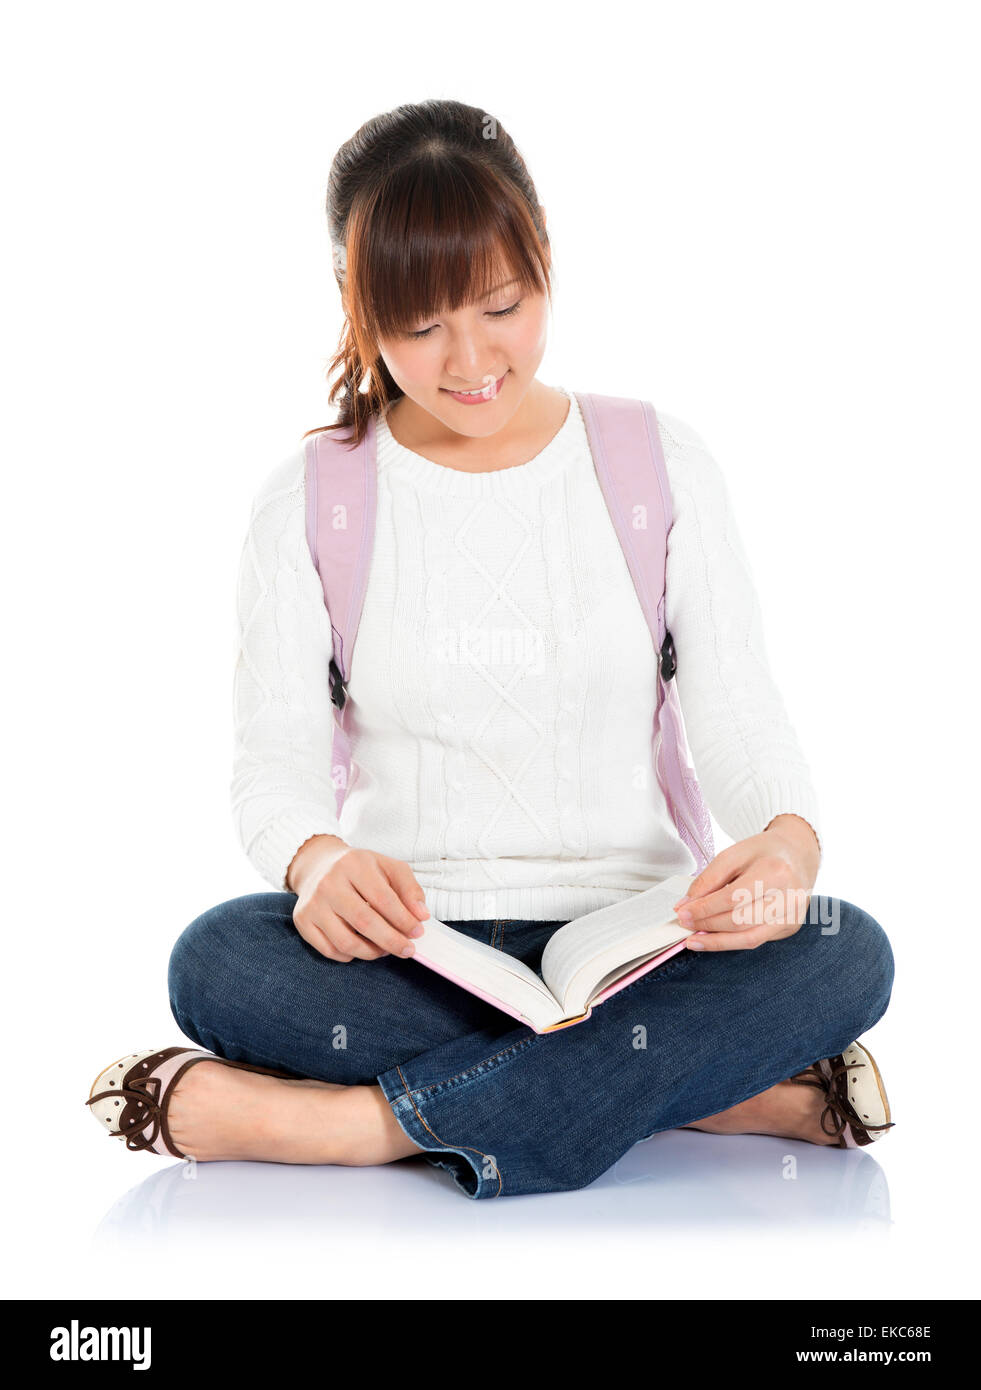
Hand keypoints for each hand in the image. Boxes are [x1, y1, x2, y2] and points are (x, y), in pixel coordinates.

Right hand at [288, 837, 430, 962]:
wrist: (318, 865)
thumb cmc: (359, 869)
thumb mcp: (388, 867)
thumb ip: (409, 888)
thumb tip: (422, 916)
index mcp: (353, 864)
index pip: (383, 899)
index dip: (404, 920)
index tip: (418, 932)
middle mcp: (329, 883)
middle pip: (364, 923)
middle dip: (392, 941)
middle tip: (408, 950)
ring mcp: (312, 904)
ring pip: (346, 942)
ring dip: (372, 952)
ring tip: (386, 949)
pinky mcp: (302, 921)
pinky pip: (329, 950)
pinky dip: (350, 956)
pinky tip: (363, 948)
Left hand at [672, 814, 820, 951]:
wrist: (797, 855)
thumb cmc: (765, 853)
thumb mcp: (734, 853)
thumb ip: (709, 878)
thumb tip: (687, 905)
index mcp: (775, 871)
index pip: (733, 897)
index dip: (704, 908)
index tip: (682, 912)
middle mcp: (789, 897)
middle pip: (740, 920)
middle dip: (707, 925)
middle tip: (685, 923)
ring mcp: (792, 915)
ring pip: (749, 938)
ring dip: (717, 942)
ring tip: (694, 940)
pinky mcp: (790, 927)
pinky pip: (756, 940)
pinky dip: (731, 942)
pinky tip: (714, 938)